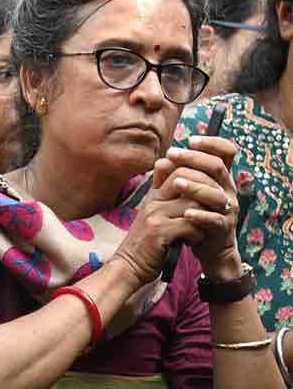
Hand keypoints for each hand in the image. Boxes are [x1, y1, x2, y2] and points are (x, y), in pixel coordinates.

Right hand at [112, 164, 208, 288]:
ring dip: (204, 215)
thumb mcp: (153, 215)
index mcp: (154, 195)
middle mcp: (153, 200)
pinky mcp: (159, 232)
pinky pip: (190, 224)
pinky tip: (194, 241)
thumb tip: (185, 186)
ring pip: (193, 202)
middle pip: (185, 177)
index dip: (197, 175)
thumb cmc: (147, 243)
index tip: (208, 191)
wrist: (129, 266)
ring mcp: (154, 215)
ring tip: (203, 227)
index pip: (175, 168)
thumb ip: (166, 200)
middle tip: (214, 207)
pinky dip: (198, 234)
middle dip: (206, 190)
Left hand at [160, 136, 242, 278]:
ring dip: (195, 187)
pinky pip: (215, 220)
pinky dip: (201, 216)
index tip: (191, 140)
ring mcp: (227, 209)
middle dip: (193, 158)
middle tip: (171, 153)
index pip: (226, 152)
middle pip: (217, 167)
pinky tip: (186, 214)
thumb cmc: (196, 215)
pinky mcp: (223, 228)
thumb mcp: (188, 194)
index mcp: (220, 179)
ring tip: (176, 183)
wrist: (210, 248)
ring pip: (216, 194)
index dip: (212, 143)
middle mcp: (228, 190)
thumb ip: (178, 177)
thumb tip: (162, 160)